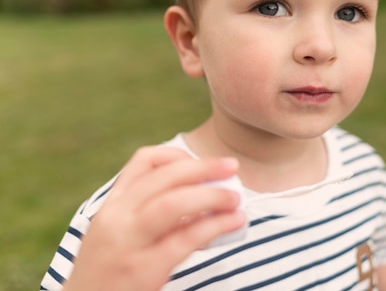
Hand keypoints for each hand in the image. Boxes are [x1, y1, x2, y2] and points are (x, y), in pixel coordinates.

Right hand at [63, 146, 245, 290]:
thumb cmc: (108, 272)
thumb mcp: (117, 233)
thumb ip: (149, 212)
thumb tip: (204, 198)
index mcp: (112, 205)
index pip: (143, 162)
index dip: (177, 156)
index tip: (200, 163)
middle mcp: (117, 218)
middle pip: (165, 179)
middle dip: (203, 168)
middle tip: (232, 166)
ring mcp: (128, 244)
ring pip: (173, 204)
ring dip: (211, 196)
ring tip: (235, 198)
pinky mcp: (143, 270)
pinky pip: (185, 240)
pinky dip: (214, 226)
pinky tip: (233, 222)